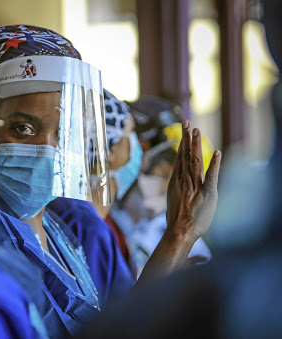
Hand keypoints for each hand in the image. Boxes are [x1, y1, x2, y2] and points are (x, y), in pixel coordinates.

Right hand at [166, 120, 221, 242]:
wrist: (179, 232)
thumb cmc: (177, 222)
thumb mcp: (174, 202)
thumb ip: (179, 191)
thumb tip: (179, 187)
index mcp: (176, 182)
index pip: (179, 159)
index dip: (181, 144)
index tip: (183, 133)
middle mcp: (184, 180)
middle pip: (185, 155)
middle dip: (186, 138)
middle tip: (187, 123)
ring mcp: (194, 186)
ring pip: (195, 161)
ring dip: (196, 145)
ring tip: (197, 130)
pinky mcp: (207, 193)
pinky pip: (211, 176)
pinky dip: (214, 164)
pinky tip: (216, 152)